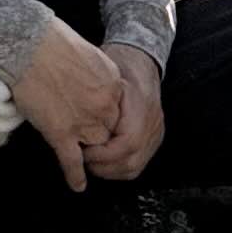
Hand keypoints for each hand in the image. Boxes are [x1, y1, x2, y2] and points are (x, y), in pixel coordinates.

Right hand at [10, 19, 125, 192]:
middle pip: (109, 131)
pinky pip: (72, 161)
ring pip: (95, 146)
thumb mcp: (89, 55)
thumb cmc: (52, 42)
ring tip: (83, 156)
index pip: (117, 111)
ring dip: (88, 150)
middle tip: (83, 130)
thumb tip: (93, 85)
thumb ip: (96, 74)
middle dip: (97, 132)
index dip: (105, 116)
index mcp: (114, 85)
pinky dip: (75, 175)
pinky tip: (78, 186)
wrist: (30, 46)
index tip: (94, 114)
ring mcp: (84, 122)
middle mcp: (104, 106)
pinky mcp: (61, 133)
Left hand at [82, 46, 166, 182]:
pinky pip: (137, 164)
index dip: (103, 154)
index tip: (83, 152)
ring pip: (134, 167)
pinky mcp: (152, 140)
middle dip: (103, 167)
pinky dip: (117, 168)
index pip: (128, 144)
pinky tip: (103, 161)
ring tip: (90, 162)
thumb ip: (95, 101)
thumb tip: (76, 125)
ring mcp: (155, 134)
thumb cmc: (120, 66)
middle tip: (82, 160)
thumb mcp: (105, 76)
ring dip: (109, 171)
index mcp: (143, 109)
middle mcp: (153, 125)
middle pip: (131, 162)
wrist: (140, 61)